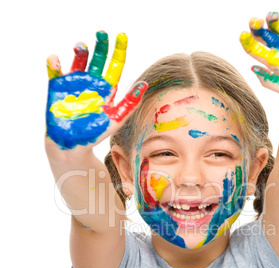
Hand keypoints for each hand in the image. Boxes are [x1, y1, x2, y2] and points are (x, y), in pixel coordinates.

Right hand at [46, 31, 147, 150]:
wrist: (73, 144)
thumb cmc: (95, 133)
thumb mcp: (116, 119)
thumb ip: (130, 103)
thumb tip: (144, 84)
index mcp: (107, 88)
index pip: (115, 65)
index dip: (119, 50)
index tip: (122, 36)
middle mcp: (92, 82)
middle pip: (98, 58)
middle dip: (101, 45)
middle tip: (103, 33)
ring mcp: (74, 82)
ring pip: (78, 59)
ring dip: (80, 50)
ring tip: (81, 46)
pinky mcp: (57, 86)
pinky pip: (55, 69)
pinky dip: (54, 62)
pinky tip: (57, 62)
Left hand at [240, 8, 278, 105]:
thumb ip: (270, 81)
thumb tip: (252, 69)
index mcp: (273, 63)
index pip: (255, 51)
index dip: (247, 42)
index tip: (243, 34)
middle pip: (263, 35)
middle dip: (257, 27)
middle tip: (255, 21)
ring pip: (278, 25)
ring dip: (272, 18)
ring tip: (272, 15)